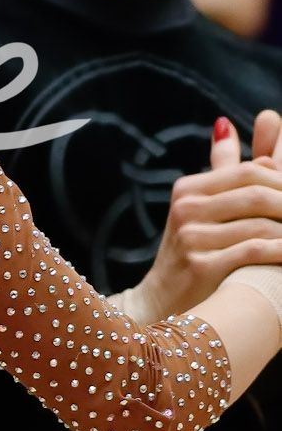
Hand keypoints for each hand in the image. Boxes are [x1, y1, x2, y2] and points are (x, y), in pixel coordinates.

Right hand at [131, 109, 281, 318]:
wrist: (161, 306)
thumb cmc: (192, 254)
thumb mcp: (200, 209)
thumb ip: (220, 167)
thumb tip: (225, 125)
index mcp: (189, 190)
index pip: (250, 171)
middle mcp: (186, 208)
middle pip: (257, 193)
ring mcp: (191, 237)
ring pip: (260, 223)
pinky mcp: (201, 265)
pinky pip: (254, 250)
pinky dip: (280, 251)